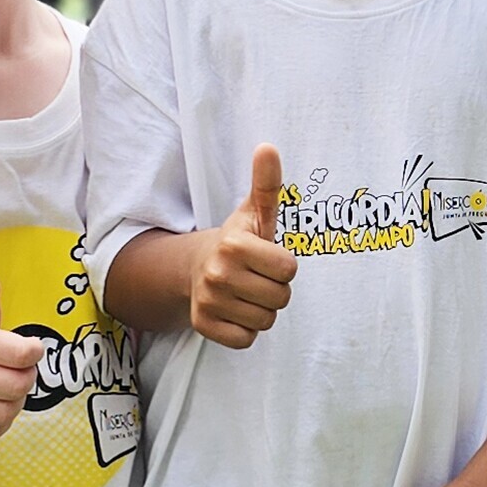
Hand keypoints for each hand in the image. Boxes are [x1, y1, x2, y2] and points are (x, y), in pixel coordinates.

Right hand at [189, 144, 297, 349]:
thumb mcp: (255, 212)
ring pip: (265, 321)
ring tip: (246, 292)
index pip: (290, 270)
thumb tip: (268, 147)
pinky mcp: (203, 326)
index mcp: (234, 244)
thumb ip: (267, 183)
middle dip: (275, 289)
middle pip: (281, 298)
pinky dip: (246, 329)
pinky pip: (246, 339)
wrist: (196, 267)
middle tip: (257, 277)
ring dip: (262, 309)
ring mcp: (208, 301)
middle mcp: (218, 274)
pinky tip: (235, 310)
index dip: (284, 265)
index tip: (267, 257)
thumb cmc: (239, 241)